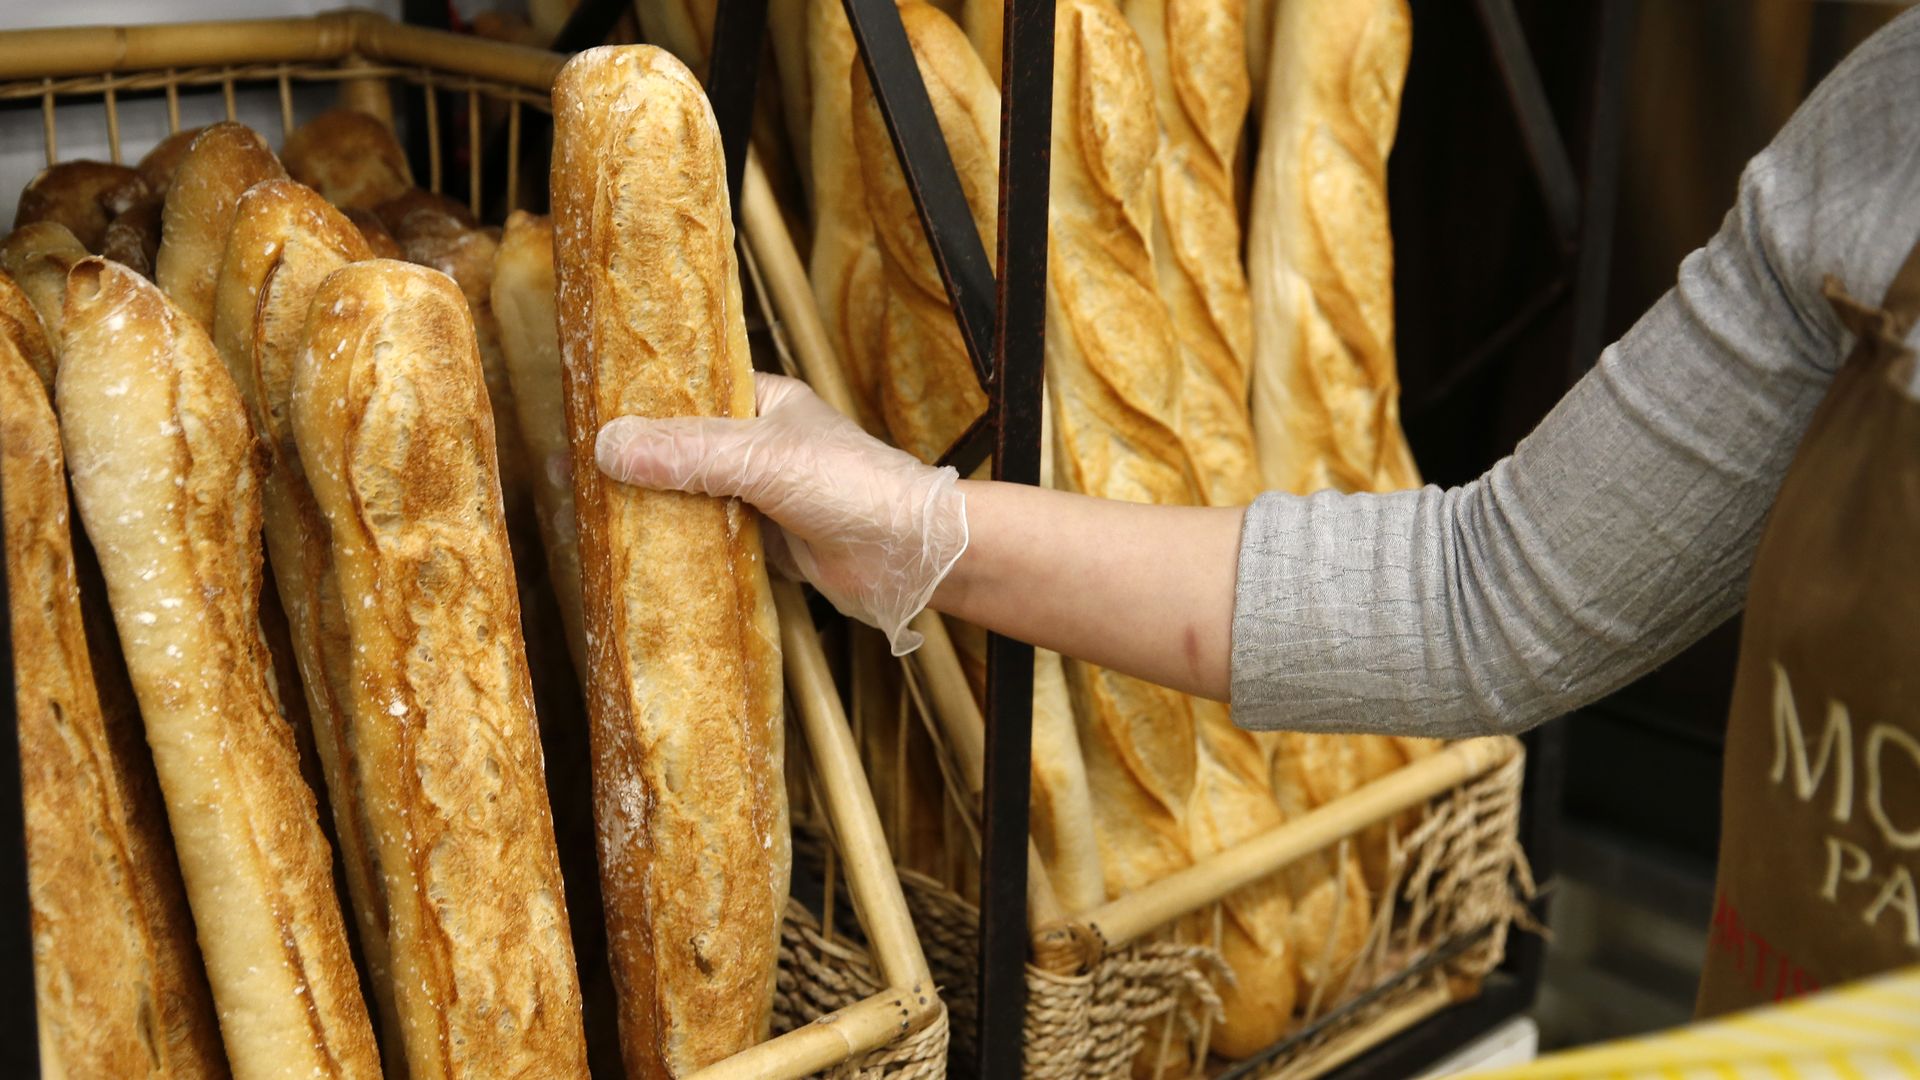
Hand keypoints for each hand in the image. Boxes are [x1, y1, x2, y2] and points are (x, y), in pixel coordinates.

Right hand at [595, 373, 966, 654]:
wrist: (912, 556)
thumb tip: (608, 445)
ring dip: (646, 507)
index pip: (686, 392)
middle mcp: (756, 444)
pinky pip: (704, 538)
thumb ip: (689, 452)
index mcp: (761, 402)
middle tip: (566, 472)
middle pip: (678, 448)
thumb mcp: (764, 459)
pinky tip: (631, 552)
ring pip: (687, 496)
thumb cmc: (854, 486)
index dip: (635, 403)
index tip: (579, 415)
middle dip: (629, 461)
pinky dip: (673, 545)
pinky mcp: (761, 541)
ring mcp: (757, 494)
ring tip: (583, 513)